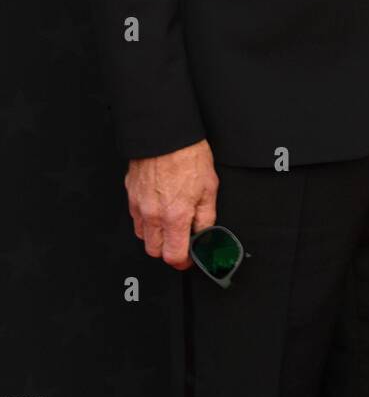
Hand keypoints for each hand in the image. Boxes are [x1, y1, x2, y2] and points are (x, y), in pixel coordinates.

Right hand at [125, 139, 218, 269]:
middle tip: (181, 239)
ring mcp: (139, 205)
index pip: (173, 256)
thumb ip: (206, 217)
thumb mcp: (209, 188)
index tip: (189, 257)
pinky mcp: (131, 194)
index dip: (183, 261)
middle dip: (168, 250)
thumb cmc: (187, 156)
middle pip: (154, 251)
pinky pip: (136, 217)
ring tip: (169, 222)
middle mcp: (153, 215)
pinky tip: (158, 207)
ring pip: (143, 236)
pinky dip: (146, 220)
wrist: (165, 134)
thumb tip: (205, 234)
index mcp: (175, 216)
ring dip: (156, 235)